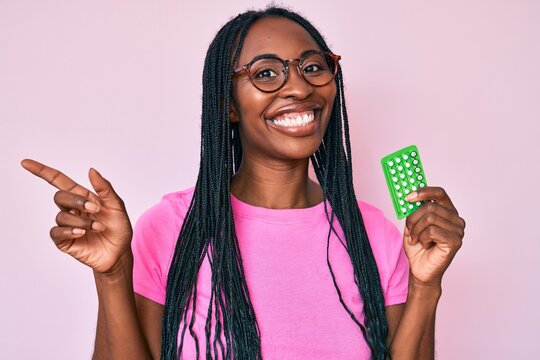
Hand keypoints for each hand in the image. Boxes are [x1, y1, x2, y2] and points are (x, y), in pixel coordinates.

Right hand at [21, 159, 132, 273]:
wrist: (120, 253)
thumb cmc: (119, 229)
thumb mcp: (117, 206)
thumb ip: (105, 188)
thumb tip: (91, 170)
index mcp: (83, 197)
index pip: (59, 181)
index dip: (42, 171)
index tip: (26, 163)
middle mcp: (73, 209)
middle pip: (59, 197)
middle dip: (76, 201)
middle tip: (96, 209)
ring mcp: (67, 225)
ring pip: (61, 216)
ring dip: (82, 220)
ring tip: (98, 227)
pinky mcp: (64, 241)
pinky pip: (56, 232)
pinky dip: (69, 230)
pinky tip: (82, 233)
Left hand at [402, 186, 465, 287]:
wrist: (420, 269)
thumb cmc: (418, 248)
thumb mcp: (412, 224)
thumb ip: (414, 210)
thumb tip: (409, 197)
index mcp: (447, 211)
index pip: (439, 193)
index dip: (423, 191)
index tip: (408, 197)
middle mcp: (456, 219)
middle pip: (430, 206)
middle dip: (413, 218)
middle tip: (409, 230)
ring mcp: (458, 230)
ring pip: (430, 218)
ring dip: (416, 230)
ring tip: (416, 239)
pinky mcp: (455, 241)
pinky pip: (432, 231)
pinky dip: (422, 238)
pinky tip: (424, 244)